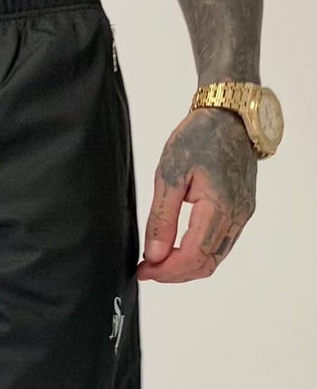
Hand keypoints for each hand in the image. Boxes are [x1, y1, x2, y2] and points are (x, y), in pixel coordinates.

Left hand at [140, 107, 257, 282]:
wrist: (229, 115)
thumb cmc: (200, 137)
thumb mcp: (170, 176)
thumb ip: (162, 219)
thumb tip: (155, 254)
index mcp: (220, 206)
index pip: (194, 256)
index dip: (167, 270)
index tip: (144, 271)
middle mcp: (237, 214)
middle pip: (206, 264)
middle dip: (175, 273)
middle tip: (147, 269)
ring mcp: (243, 214)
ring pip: (215, 258)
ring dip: (186, 266)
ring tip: (158, 261)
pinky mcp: (242, 210)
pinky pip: (221, 245)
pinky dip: (198, 254)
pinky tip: (177, 249)